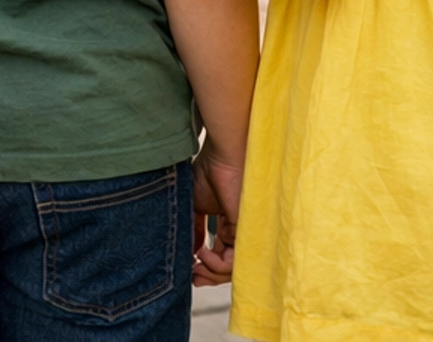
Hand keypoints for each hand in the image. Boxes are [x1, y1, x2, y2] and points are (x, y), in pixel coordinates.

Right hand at [192, 141, 243, 283]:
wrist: (222, 155)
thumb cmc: (210, 170)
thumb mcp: (194, 205)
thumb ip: (193, 229)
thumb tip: (188, 252)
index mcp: (225, 223)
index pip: (218, 254)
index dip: (203, 265)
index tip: (189, 270)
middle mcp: (235, 231)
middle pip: (225, 266)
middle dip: (206, 276)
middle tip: (193, 277)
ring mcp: (241, 233)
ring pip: (229, 269)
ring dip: (209, 272)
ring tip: (196, 265)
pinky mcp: (244, 233)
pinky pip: (233, 263)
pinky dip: (215, 264)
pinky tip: (202, 254)